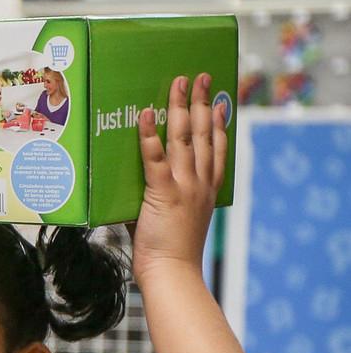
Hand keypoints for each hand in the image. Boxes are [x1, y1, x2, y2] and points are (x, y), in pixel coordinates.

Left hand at [131, 73, 226, 287]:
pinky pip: (156, 159)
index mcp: (207, 192)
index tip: (220, 104)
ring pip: (186, 138)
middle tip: (202, 76)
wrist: (172, 275)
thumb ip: (156, 201)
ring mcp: (184, 187)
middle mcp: (200, 184)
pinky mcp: (164, 194)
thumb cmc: (167, 255)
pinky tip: (148, 114)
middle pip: (205, 135)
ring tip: (180, 83)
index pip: (218, 151)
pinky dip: (151, 135)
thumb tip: (131, 192)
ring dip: (182, 107)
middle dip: (203, 102)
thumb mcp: (171, 221)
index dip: (220, 125)